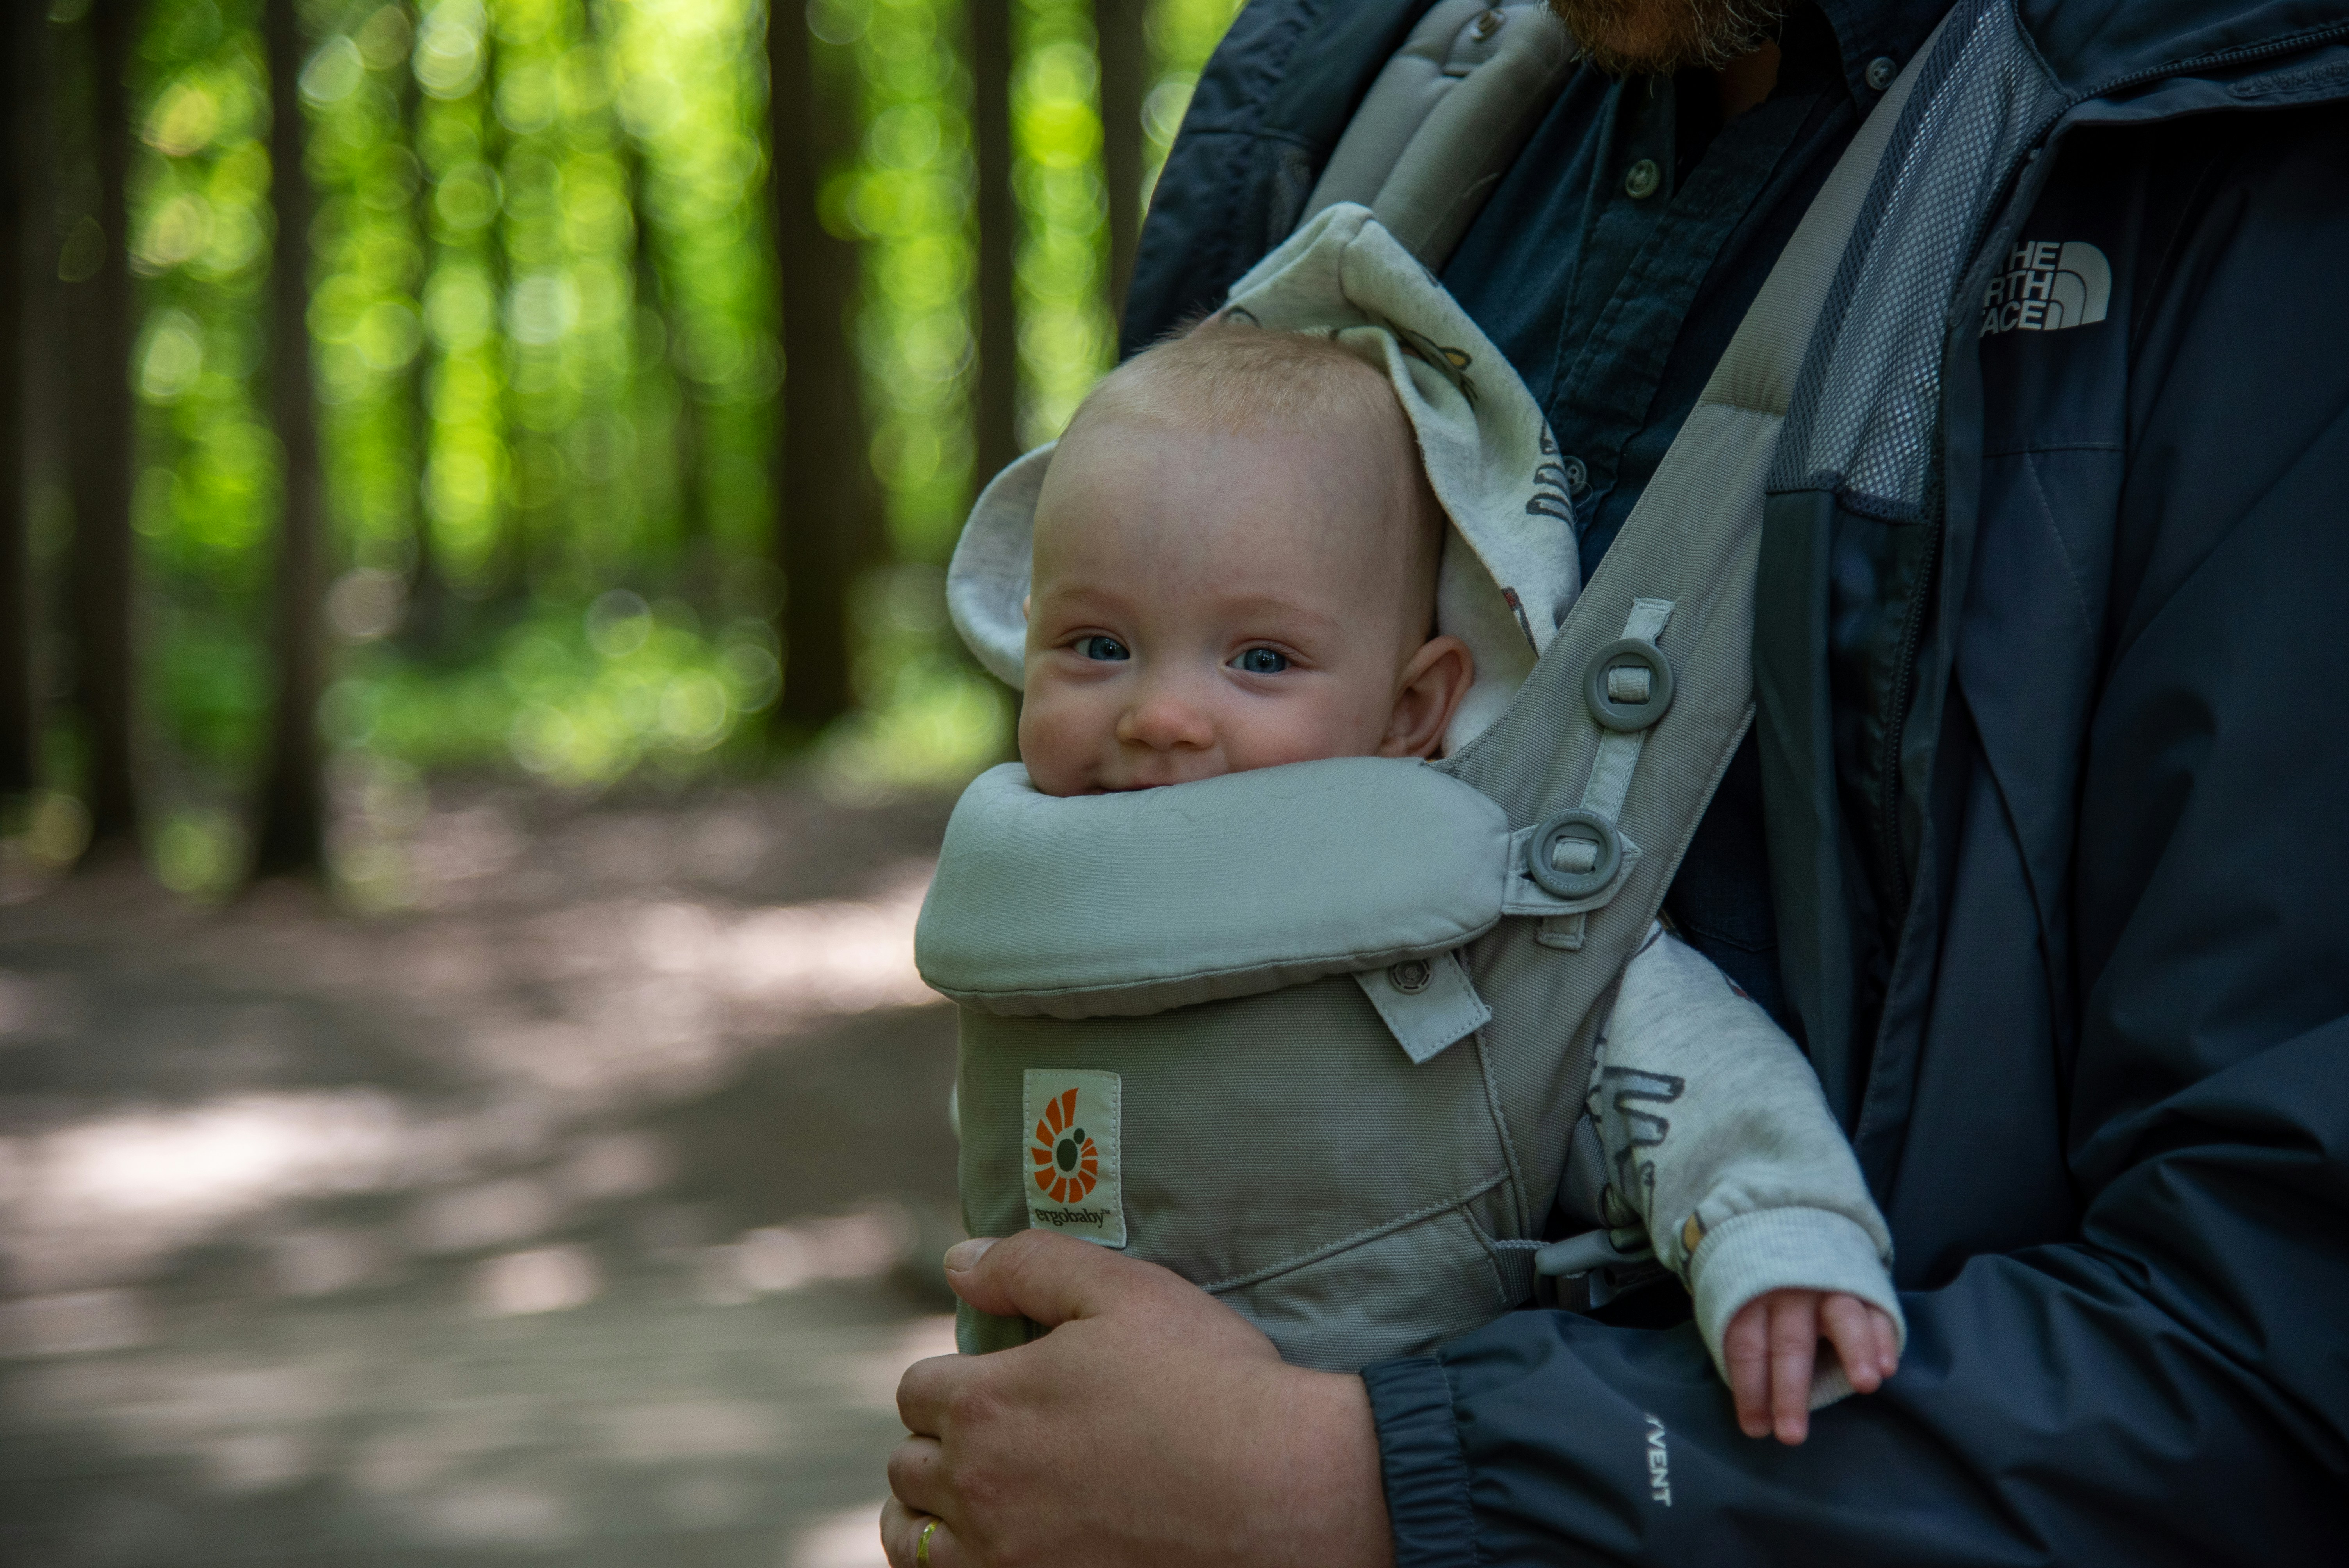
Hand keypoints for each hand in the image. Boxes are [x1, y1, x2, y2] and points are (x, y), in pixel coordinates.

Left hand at [882, 1231, 1393, 1566]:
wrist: (1280, 1490)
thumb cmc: (1210, 1382)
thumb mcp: (1126, 1292)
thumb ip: (1030, 1265)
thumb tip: (957, 1261)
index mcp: (988, 1402)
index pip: (916, 1390)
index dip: (950, 1380)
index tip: (989, 1384)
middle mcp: (978, 1486)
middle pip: (907, 1466)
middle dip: (936, 1445)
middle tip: (986, 1440)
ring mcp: (1005, 1556)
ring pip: (912, 1541)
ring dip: (926, 1516)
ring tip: (966, 1504)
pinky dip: (958, 1567)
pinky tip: (996, 1549)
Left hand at [1723, 1288, 1898, 1444]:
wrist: (1790, 1228)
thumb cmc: (1761, 1283)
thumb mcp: (1738, 1303)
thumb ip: (1749, 1346)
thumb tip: (1755, 1412)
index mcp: (1750, 1296)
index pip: (1747, 1346)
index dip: (1750, 1389)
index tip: (1756, 1429)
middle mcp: (1791, 1290)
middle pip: (1789, 1342)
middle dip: (1790, 1390)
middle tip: (1791, 1435)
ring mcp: (1831, 1284)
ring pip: (1842, 1318)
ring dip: (1855, 1351)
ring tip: (1865, 1384)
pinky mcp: (1864, 1283)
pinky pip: (1877, 1311)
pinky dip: (1884, 1337)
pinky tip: (1888, 1365)